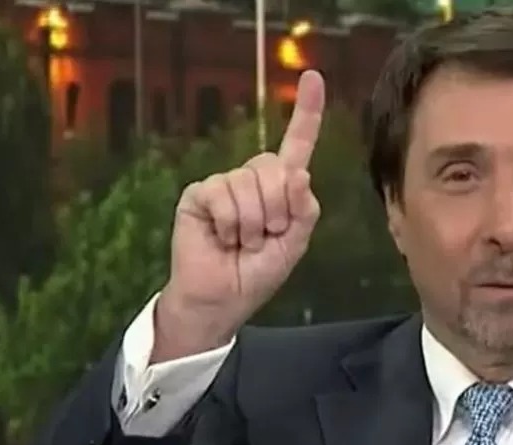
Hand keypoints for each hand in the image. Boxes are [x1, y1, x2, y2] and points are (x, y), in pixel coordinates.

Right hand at [155, 70, 324, 357]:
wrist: (222, 299)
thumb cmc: (256, 274)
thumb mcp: (293, 245)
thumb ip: (304, 212)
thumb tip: (299, 174)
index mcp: (281, 189)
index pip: (297, 144)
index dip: (307, 113)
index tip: (312, 77)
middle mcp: (252, 179)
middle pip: (274, 168)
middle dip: (277, 209)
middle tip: (265, 236)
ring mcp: (224, 185)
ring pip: (248, 184)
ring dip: (252, 223)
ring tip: (241, 242)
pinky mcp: (199, 194)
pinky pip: (222, 195)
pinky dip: (229, 224)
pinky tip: (222, 239)